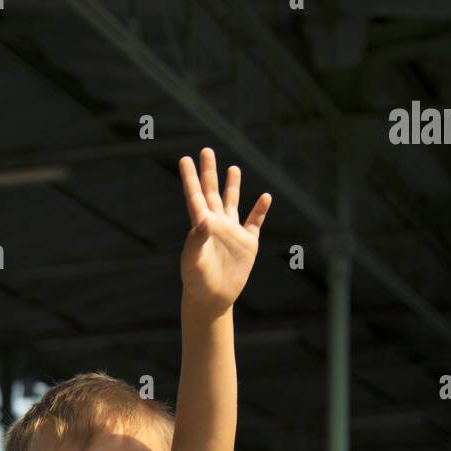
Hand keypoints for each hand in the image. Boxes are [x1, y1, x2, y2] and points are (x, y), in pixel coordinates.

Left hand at [178, 147, 271, 313]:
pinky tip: (265, 197)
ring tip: (233, 168)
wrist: (212, 300)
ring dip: (233, 185)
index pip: (195, 196)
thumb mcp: (194, 261)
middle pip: (212, 192)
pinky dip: (260, 210)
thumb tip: (203, 218)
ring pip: (232, 203)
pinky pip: (254, 223)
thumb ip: (197, 239)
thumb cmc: (197, 282)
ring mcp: (232, 233)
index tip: (185, 159)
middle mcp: (216, 225)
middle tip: (206, 150)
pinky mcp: (247, 244)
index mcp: (201, 226)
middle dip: (209, 172)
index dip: (190, 178)